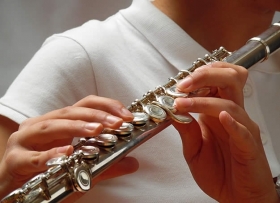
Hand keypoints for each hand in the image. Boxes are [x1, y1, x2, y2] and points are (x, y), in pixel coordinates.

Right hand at [0, 95, 138, 199]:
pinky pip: (31, 157)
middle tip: (117, 122)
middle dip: (96, 116)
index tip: (126, 115)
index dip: (105, 106)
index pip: (83, 105)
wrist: (15, 196)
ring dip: (76, 127)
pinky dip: (50, 154)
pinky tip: (66, 153)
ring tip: (98, 130)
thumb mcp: (81, 169)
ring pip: (51, 126)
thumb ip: (106, 165)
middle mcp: (40, 126)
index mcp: (57, 124)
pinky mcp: (14, 161)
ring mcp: (24, 141)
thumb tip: (133, 162)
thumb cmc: (47, 177)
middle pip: (69, 112)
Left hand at [172, 62, 278, 202]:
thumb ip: (185, 130)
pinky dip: (232, 122)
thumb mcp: (193, 150)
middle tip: (183, 84)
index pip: (215, 81)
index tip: (176, 83)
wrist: (237, 198)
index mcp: (217, 113)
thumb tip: (172, 110)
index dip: (197, 76)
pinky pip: (243, 130)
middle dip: (205, 75)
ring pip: (230, 102)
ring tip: (183, 103)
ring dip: (204, 101)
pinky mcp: (249, 146)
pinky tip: (222, 117)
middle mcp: (231, 115)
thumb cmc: (219, 172)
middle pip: (229, 79)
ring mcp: (241, 129)